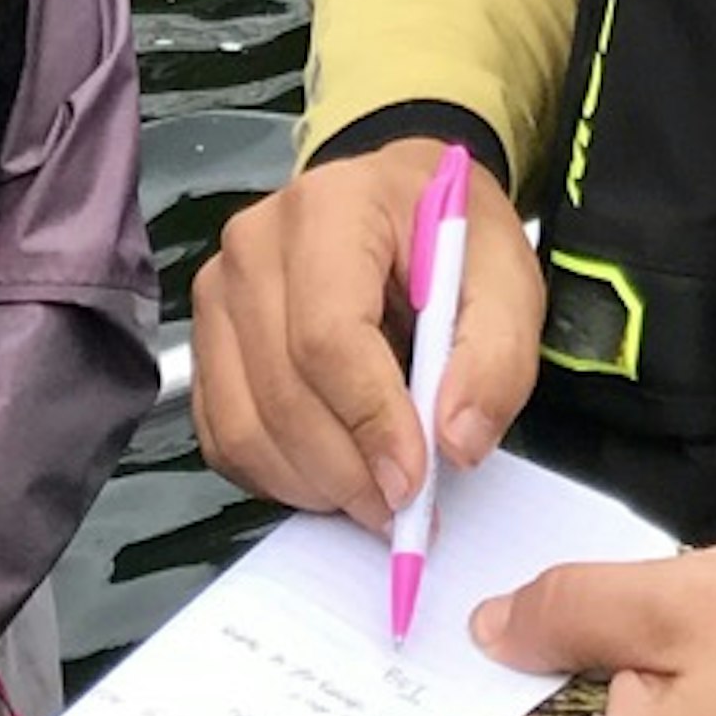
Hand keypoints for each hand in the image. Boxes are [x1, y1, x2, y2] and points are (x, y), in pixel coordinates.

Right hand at [192, 136, 542, 523]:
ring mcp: (220, 294)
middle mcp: (256, 245)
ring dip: (314, 484)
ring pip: (245, 426)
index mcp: (331, 208)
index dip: (371, 421)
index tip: (413, 480)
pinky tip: (333, 471)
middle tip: (404, 507)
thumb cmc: (451, 237)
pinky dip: (280, 476)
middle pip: (283, 390)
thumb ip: (496, 358)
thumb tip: (454, 441)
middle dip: (348, 471)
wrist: (401, 207)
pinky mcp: (208, 342)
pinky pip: (225, 437)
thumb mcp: (508, 279)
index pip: (329, 335)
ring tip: (375, 493)